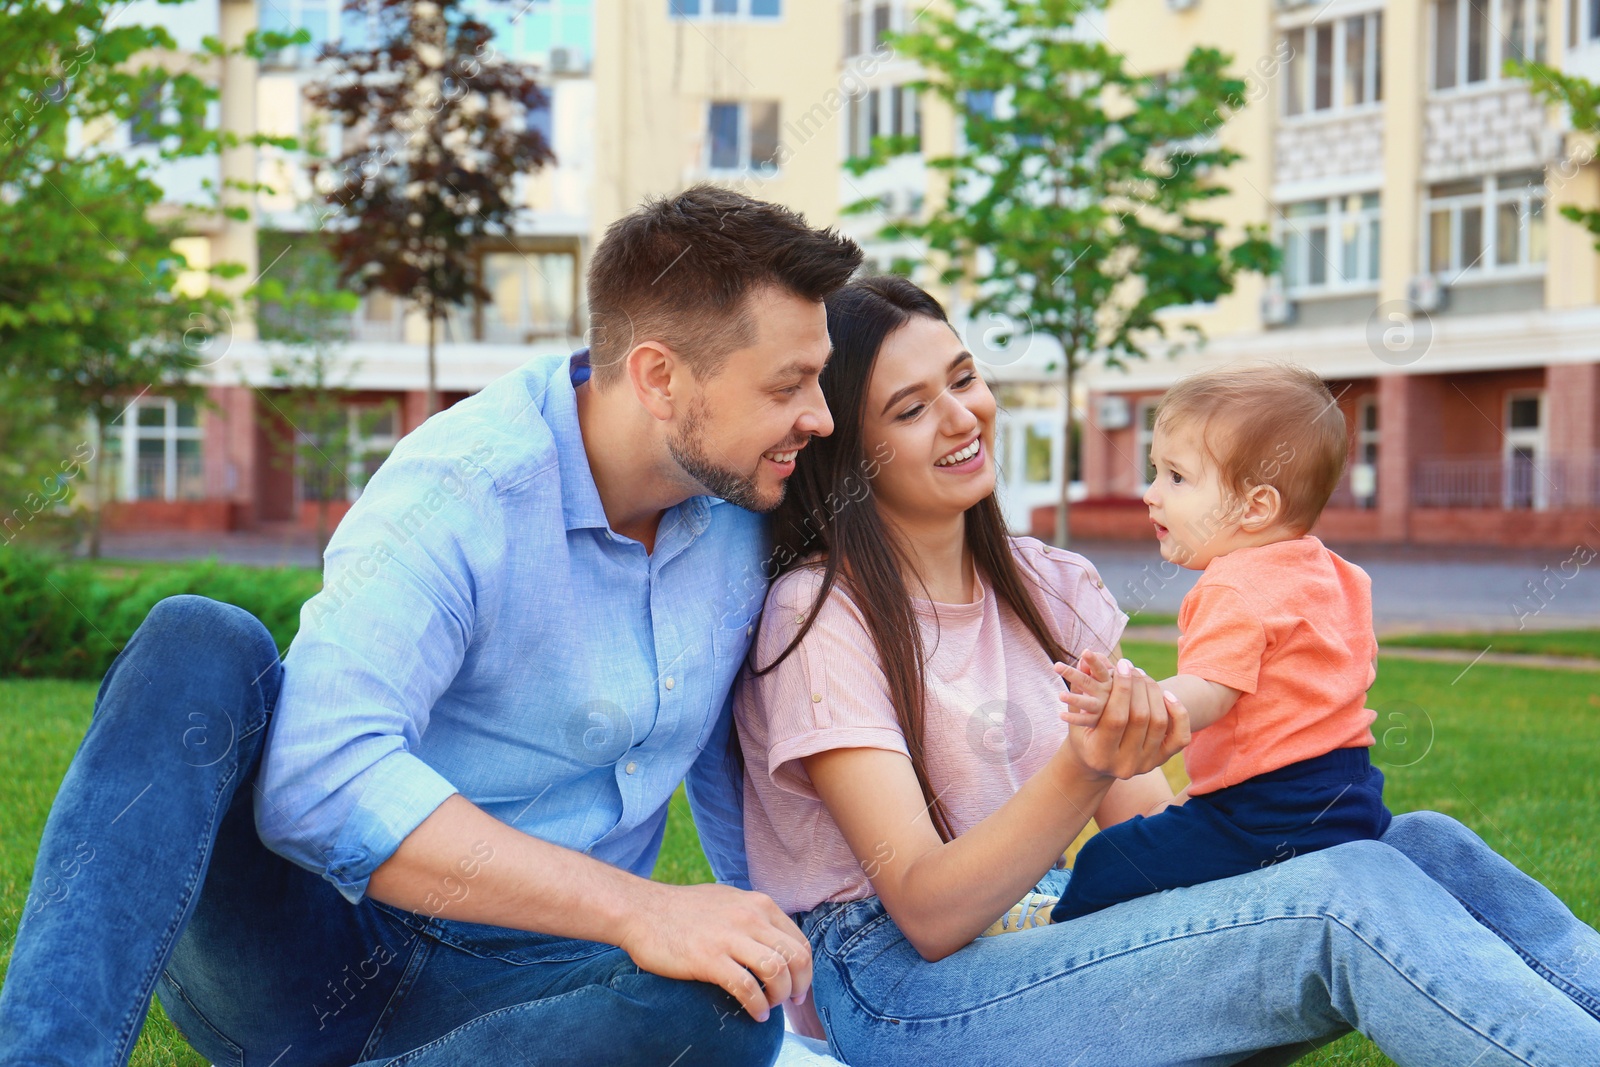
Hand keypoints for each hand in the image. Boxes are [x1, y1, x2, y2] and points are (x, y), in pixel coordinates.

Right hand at [620, 881, 811, 1022]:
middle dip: (799, 986)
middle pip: (795, 957)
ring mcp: (729, 937)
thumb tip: (773, 940)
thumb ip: (752, 915)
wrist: (641, 910)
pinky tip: (755, 1014)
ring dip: (779, 997)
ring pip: (776, 972)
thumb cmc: (682, 909)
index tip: (797, 987)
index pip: (798, 941)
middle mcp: (750, 917)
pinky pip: (746, 988)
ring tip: (769, 1007)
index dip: (804, 970)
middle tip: (790, 1002)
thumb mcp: (728, 900)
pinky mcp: (708, 958)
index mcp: (758, 904)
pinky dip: (757, 1006)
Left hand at [1053, 648, 1113, 726]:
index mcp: (1108, 680)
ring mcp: (1103, 708)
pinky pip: (1085, 720)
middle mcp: (1106, 693)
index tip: (1085, 652)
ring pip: (1088, 703)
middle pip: (1088, 682)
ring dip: (1074, 699)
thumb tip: (1082, 659)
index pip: (1100, 669)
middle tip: (1056, 666)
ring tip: (1060, 695)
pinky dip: (1074, 718)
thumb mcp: (1106, 676)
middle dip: (1072, 674)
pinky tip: (1061, 715)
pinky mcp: (1097, 721)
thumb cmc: (1112, 688)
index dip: (1094, 661)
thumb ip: (1093, 666)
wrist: (1126, 713)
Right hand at [1055, 657, 1190, 782]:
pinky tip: (1167, 695)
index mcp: (1099, 755)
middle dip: (1138, 686)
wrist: (1097, 761)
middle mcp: (1125, 765)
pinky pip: (1180, 736)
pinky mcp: (1161, 760)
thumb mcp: (1076, 714)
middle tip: (1133, 667)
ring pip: (1160, 722)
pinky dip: (1178, 713)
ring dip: (1154, 693)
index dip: (1122, 688)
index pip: (1116, 718)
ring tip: (1143, 676)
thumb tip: (1085, 659)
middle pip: (1141, 717)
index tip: (1122, 665)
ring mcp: (1146, 764)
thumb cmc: (1083, 732)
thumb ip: (1080, 688)